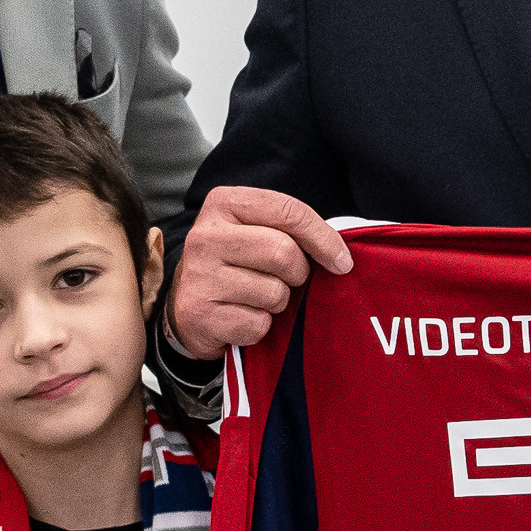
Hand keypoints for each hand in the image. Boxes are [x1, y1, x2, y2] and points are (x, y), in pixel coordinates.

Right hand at [167, 183, 351, 355]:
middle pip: (283, 253)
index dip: (323, 238)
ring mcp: (199, 276)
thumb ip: (291, 231)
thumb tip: (341, 258)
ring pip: (274, 292)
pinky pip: (258, 325)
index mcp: (223, 204)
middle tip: (288, 280)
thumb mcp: (256, 232)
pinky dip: (260, 327)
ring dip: (278, 302)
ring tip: (257, 298)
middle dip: (298, 273)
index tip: (342, 261)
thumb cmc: (235, 265)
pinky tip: (242, 317)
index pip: (288, 211)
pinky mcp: (199, 314)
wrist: (187, 308)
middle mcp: (205, 236)